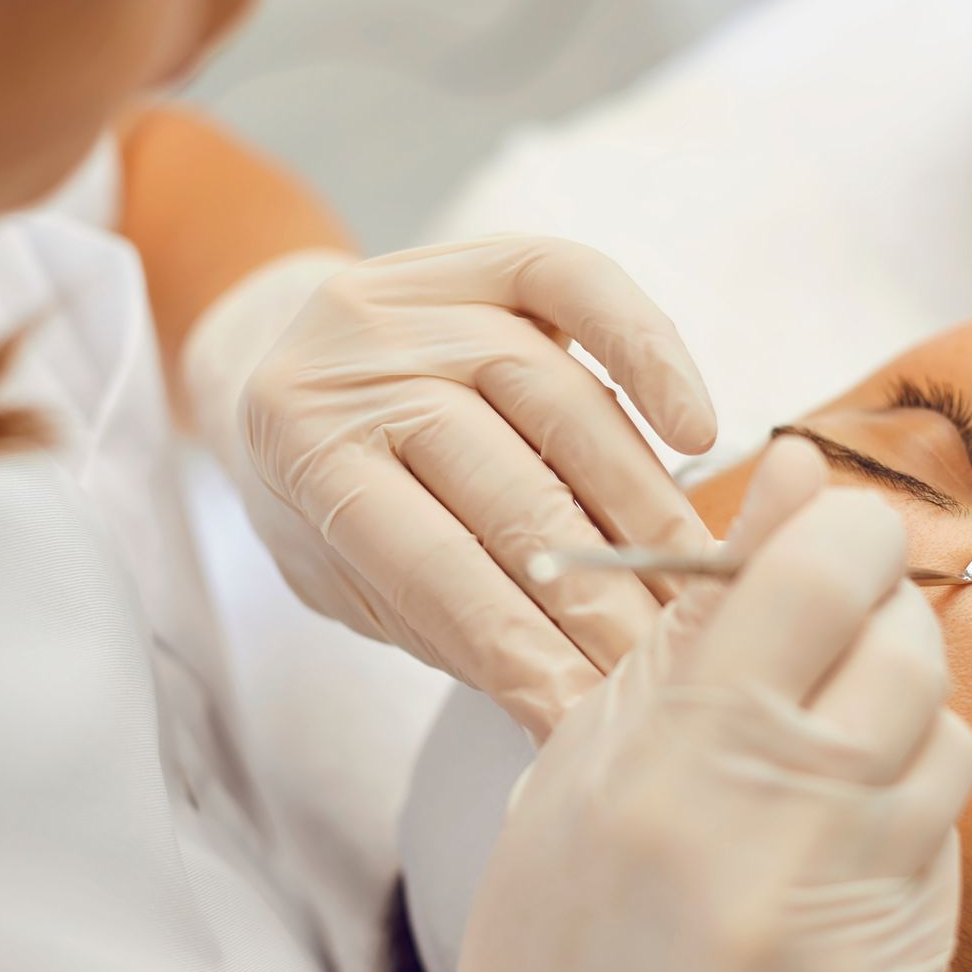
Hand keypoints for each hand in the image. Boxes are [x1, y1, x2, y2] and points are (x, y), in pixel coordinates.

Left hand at [184, 236, 717, 739]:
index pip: (434, 569)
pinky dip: (651, 355)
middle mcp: (352, 362)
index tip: (590, 714)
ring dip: (643, 506)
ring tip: (692, 585)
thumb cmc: (320, 498)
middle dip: (599, 593)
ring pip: (562, 401)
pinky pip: (581, 287)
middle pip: (508, 486)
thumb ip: (445, 622)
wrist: (274, 360)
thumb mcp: (348, 578)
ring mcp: (419, 300)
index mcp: (303, 452)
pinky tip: (698, 431)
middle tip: (664, 666)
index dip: (524, 648)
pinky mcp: (485, 257)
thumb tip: (573, 699)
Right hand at [368, 438, 971, 971]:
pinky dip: (898, 829)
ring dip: (895, 731)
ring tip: (809, 775)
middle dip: (876, 624)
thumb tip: (804, 465)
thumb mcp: (599, 735)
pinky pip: (946, 849)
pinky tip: (822, 861)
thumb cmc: (561, 908)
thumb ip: (709, 601)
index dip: (845, 532)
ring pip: (950, 743)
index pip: (830, 571)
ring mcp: (852, 924)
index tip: (832, 540)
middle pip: (912, 647)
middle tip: (820, 653)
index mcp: (682, 756)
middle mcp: (779, 838)